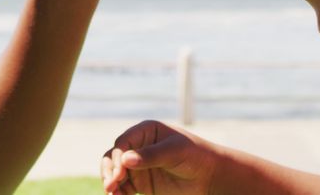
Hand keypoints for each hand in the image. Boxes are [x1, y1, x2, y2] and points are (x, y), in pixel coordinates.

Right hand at [101, 120, 218, 194]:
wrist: (210, 177)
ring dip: (111, 183)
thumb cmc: (195, 156)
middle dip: (109, 171)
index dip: (117, 157)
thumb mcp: (175, 151)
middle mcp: (138, 147)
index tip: (119, 173)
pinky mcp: (141, 183)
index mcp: (145, 131)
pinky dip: (119, 193)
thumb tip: (125, 159)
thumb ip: (151, 155)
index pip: (123, 143)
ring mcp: (138, 166)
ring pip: (115, 173)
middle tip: (111, 186)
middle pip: (113, 157)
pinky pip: (124, 188)